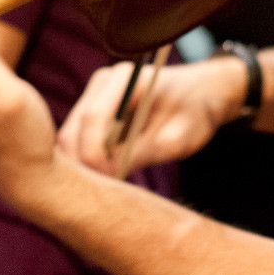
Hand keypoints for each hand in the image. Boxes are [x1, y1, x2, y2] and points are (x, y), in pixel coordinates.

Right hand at [57, 54, 246, 175]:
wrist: (202, 92)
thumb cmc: (196, 112)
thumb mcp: (178, 137)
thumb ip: (144, 152)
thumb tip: (110, 175)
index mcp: (125, 79)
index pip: (93, 118)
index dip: (93, 155)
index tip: (109, 182)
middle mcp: (103, 82)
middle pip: (73, 129)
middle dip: (82, 164)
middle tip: (105, 195)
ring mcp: (96, 95)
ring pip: (71, 137)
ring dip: (83, 165)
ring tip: (109, 187)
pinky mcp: (95, 109)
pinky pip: (80, 140)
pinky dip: (88, 161)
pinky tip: (108, 176)